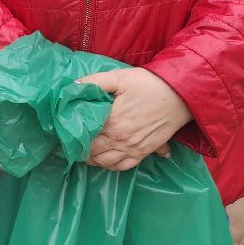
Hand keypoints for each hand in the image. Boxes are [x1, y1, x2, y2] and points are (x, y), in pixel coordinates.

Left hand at [74, 67, 192, 171]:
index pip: (84, 135)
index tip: (63, 133)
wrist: (180, 96)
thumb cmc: (149, 84)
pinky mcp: (145, 152)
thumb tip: (72, 87)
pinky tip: (105, 161)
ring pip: (106, 163)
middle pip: (93, 152)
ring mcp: (133, 148)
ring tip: (84, 153)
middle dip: (79, 149)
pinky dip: (111, 166)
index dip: (71, 135)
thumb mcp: (119, 77)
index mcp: (112, 122)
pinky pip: (124, 167)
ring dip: (92, 160)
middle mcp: (121, 139)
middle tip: (70, 143)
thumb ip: (94, 82)